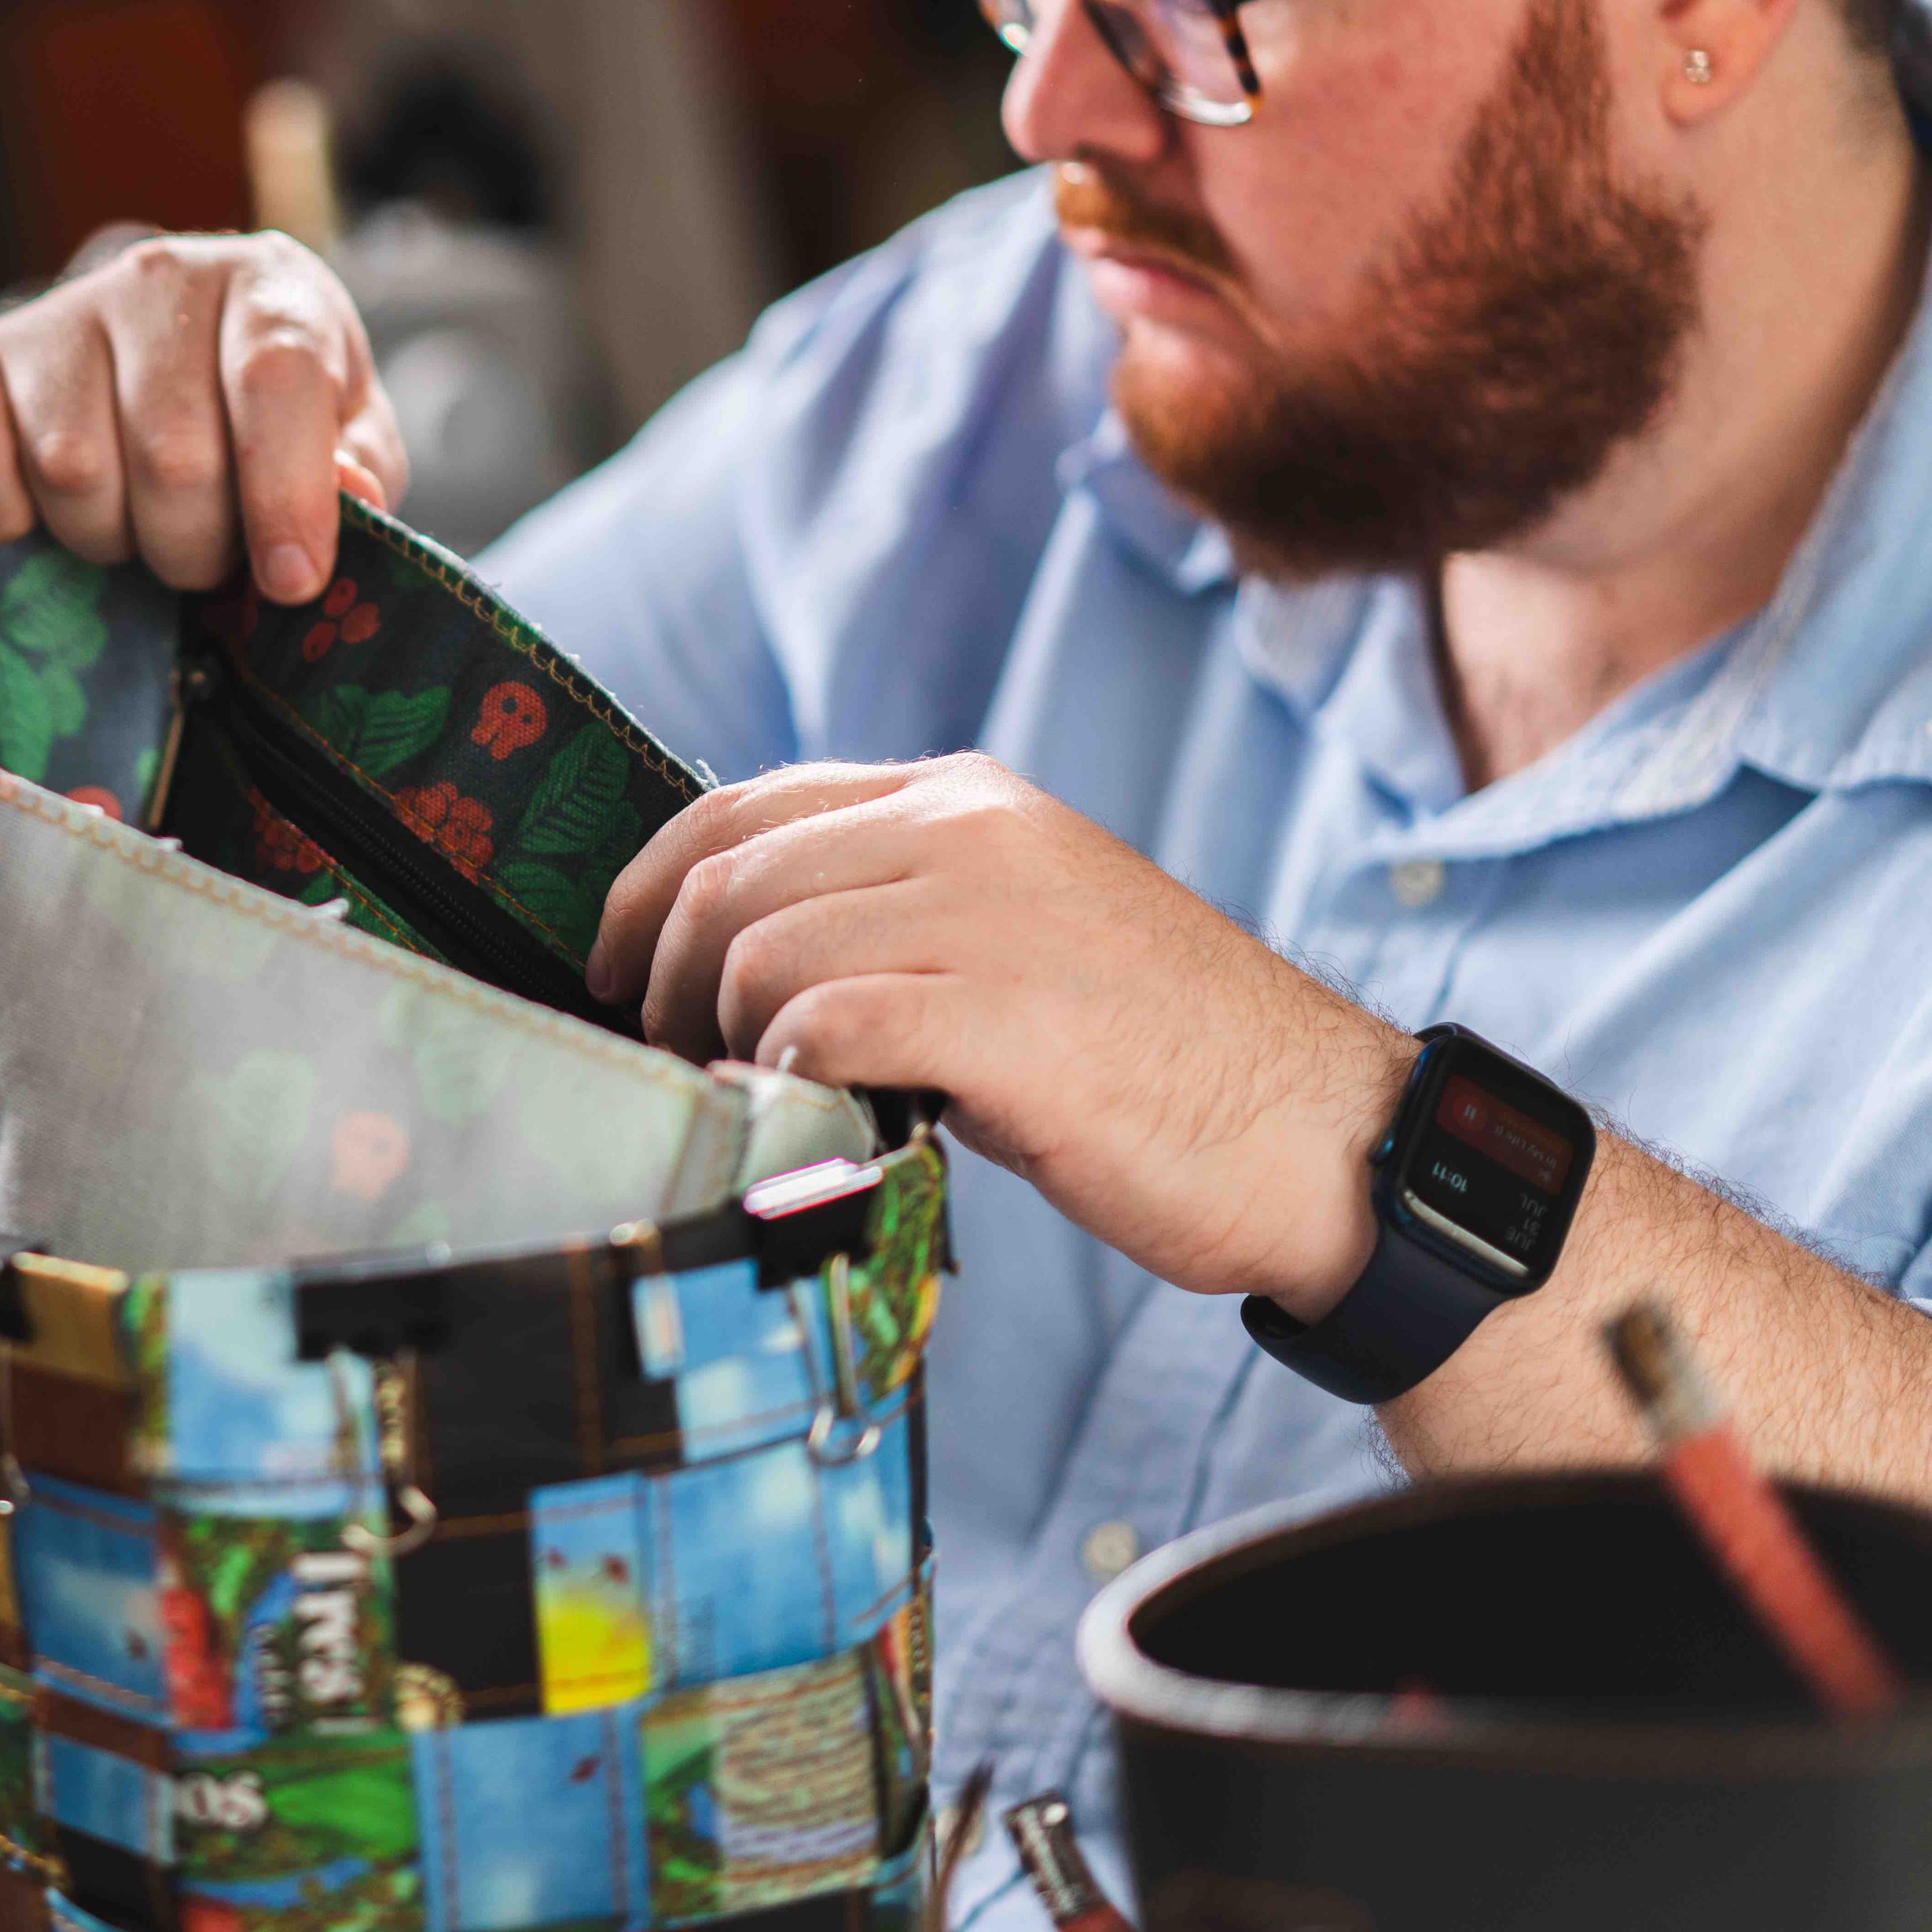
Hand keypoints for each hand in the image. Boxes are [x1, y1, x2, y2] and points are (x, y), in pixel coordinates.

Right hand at [0, 231, 409, 598]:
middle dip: (195, 544)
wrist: (172, 356)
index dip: (284, 493)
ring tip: (135, 518)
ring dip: (110, 538)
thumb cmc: (269, 414)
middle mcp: (158, 280)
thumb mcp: (344, 432)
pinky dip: (12, 523)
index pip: (273, 380)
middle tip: (205, 547)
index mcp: (268, 287)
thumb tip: (347, 496)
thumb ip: (360, 468)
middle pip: (172, 456)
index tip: (291, 579)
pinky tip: (52, 510)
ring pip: (72, 473)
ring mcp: (58, 316)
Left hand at [584, 753, 1416, 1314]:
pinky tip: (805, 1111)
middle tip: (665, 1054)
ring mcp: (992, 917)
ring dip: (721, 1034)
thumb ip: (897, 915)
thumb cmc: (1160, 1057)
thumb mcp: (1018, 937)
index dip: (646, 885)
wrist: (1320, 1134)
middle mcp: (972, 831)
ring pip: (762, 948)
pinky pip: (823, 1023)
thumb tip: (744, 959)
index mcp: (968, 798)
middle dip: (663, 974)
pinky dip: (784, 1074)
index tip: (611, 963)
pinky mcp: (1006, 1019)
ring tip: (744, 1091)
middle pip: (731, 877)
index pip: (745, 803)